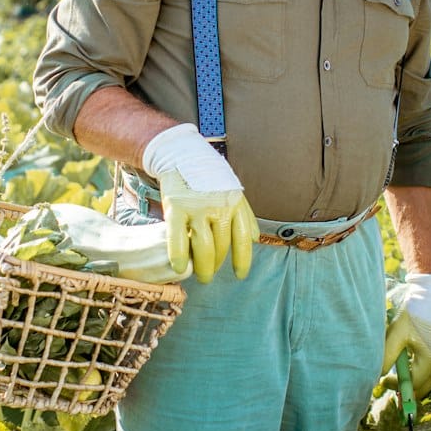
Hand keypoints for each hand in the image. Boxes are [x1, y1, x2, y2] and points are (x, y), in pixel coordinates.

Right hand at [143, 124, 255, 283]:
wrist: (182, 155)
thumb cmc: (208, 177)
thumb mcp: (233, 191)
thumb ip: (244, 215)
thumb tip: (255, 239)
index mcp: (235, 204)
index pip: (242, 239)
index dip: (242, 260)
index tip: (240, 275)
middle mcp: (218, 207)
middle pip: (221, 247)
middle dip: (216, 265)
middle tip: (209, 274)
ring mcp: (197, 208)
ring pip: (202, 247)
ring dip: (201, 266)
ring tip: (199, 275)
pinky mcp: (176, 207)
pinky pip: (177, 238)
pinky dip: (178, 255)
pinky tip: (179, 268)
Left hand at [382, 273, 430, 391]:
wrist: (429, 295)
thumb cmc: (413, 315)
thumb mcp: (395, 336)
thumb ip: (386, 357)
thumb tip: (378, 374)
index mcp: (430, 360)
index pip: (414, 384)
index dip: (397, 387)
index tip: (383, 381)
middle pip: (424, 386)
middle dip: (408, 389)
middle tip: (391, 385)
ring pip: (426, 377)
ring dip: (412, 379)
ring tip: (396, 374)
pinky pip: (427, 366)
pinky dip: (416, 369)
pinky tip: (405, 361)